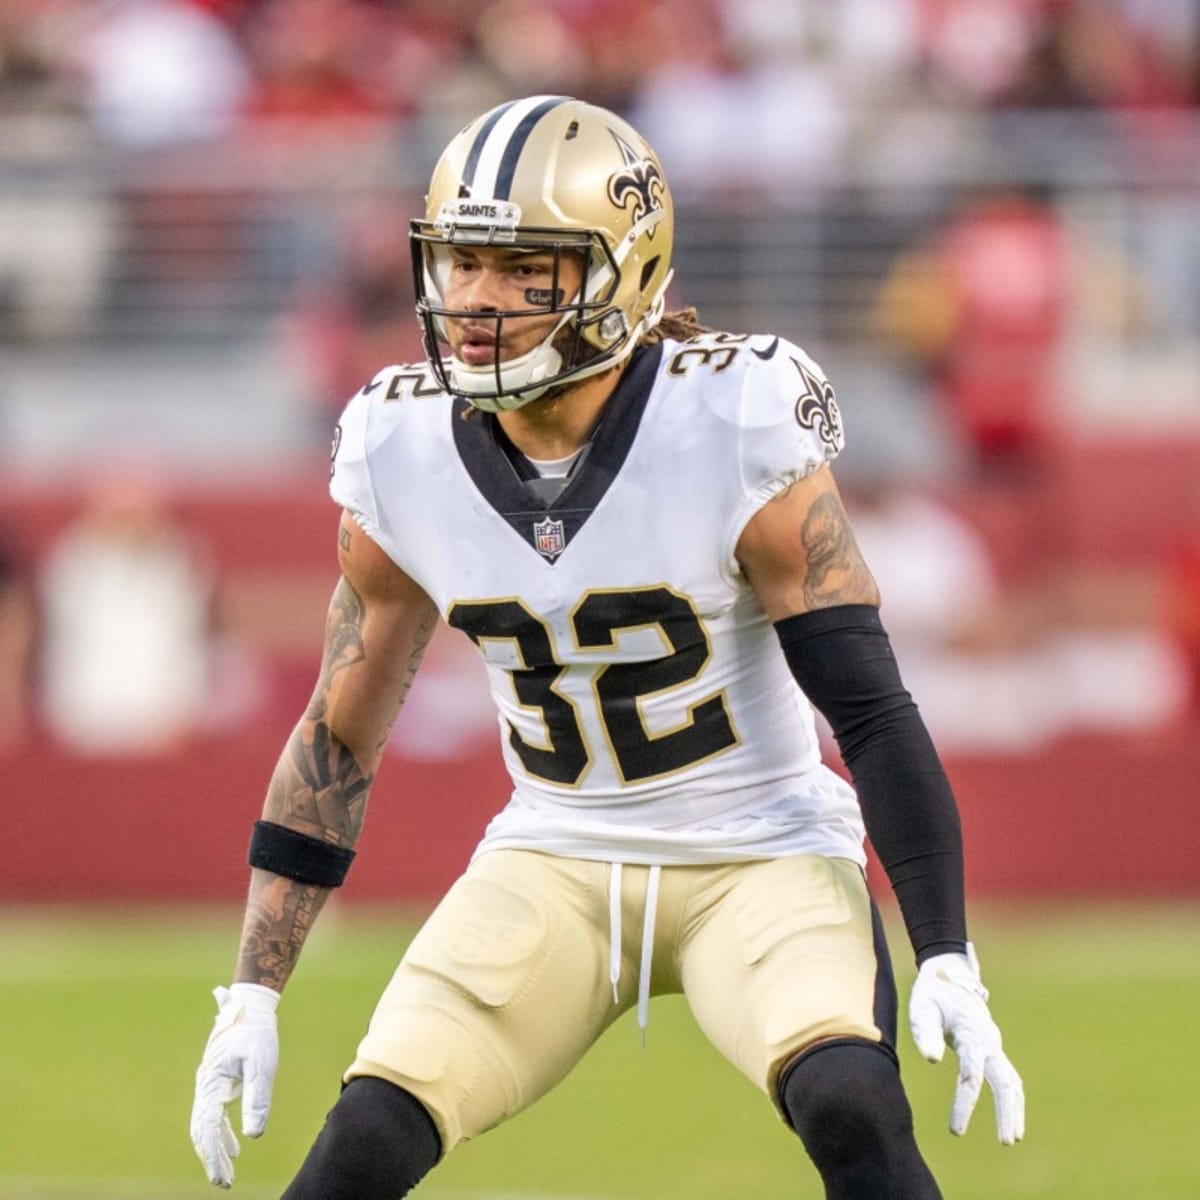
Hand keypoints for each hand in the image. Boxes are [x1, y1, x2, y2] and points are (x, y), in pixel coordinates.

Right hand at [190, 983, 280, 1187]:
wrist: (250, 1005)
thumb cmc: (257, 1032)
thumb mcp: (262, 1064)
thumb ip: (257, 1098)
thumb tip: (254, 1135)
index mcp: (211, 1083)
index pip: (207, 1128)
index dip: (214, 1155)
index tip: (223, 1178)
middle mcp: (205, 1087)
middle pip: (202, 1131)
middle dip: (212, 1158)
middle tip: (225, 1183)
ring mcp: (209, 1085)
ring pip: (206, 1125)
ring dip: (216, 1149)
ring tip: (227, 1176)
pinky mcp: (218, 1082)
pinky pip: (214, 1115)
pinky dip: (221, 1134)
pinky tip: (235, 1149)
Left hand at [908, 944, 1024, 1144]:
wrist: (949, 972)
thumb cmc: (931, 993)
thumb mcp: (921, 1008)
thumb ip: (926, 1032)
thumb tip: (933, 1060)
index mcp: (970, 1032)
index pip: (970, 1074)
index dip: (965, 1103)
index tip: (956, 1130)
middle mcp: (988, 1040)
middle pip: (1005, 1080)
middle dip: (1007, 1112)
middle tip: (1007, 1141)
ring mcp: (993, 1043)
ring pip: (1011, 1079)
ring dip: (1014, 1108)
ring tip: (1012, 1137)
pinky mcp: (991, 1047)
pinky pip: (1006, 1075)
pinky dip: (1011, 1096)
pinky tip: (1009, 1117)